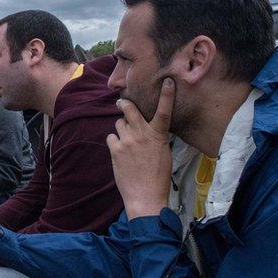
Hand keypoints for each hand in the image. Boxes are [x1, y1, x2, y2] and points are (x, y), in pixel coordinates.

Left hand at [106, 78, 174, 218]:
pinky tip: (120, 151)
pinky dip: (114, 142)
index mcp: (158, 135)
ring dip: (121, 129)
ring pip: (119, 124)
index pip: (164, 111)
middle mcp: (142, 134)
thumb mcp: (164, 153)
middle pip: (130, 109)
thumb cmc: (158, 177)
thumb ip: (155, 138)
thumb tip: (148, 129)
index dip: (166, 95)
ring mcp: (127, 141)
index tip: (167, 81)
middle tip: (122, 103)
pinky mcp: (115, 149)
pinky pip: (111, 137)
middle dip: (125, 104)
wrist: (145, 196)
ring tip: (126, 141)